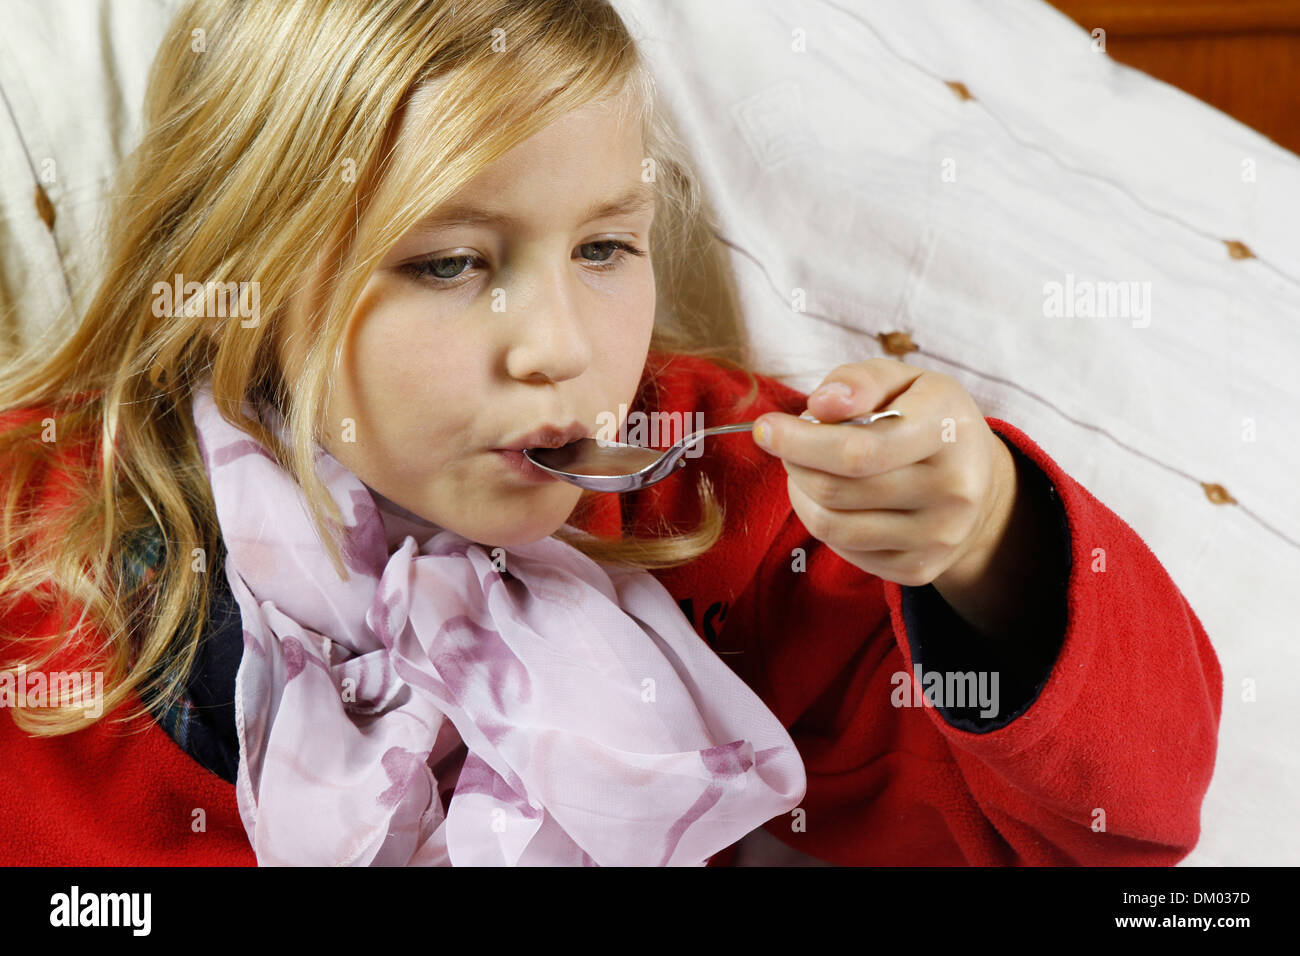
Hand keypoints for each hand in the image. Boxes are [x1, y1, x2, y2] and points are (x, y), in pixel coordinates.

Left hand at [751, 359, 1017, 591]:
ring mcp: (939, 536)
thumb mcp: (903, 379)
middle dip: (794, 462)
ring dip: (801, 493)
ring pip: (833, 525)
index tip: (765, 428)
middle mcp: (954, 489)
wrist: (980, 483)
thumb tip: (821, 405)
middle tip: (783, 443)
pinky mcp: (921, 569)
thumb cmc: (926, 418)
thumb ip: (860, 380)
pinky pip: (845, 550)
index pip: (860, 449)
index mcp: (949, 429)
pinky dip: (822, 521)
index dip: (800, 441)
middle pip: (838, 489)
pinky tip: (830, 497)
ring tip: (805, 468)